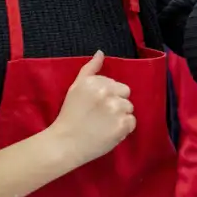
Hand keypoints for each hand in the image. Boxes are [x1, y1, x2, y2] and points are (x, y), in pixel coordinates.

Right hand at [47, 51, 135, 167]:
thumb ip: (90, 69)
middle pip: (125, 94)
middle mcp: (107, 92)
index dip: (107, 96)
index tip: (95, 106)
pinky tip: (109, 132)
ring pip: (129, 108)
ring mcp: (116, 109)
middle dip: (116, 103)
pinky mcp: (123, 125)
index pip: (116, 85)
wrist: (64, 144)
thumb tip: (100, 52)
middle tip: (100, 115)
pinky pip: (132, 122)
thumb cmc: (69, 115)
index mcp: (95, 82)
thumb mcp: (76, 87)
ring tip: (103, 125)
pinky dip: (123, 129)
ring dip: (120, 116)